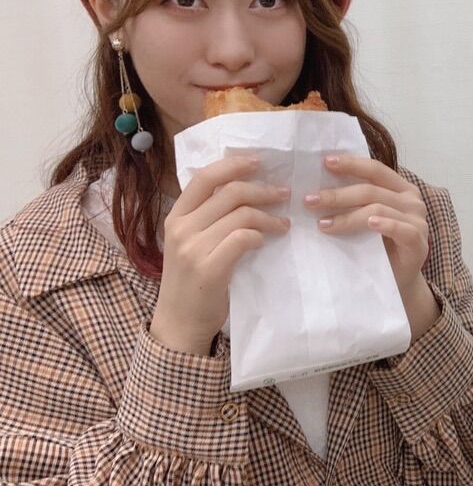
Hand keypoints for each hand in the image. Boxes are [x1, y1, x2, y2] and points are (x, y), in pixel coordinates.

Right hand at [152, 156, 290, 355]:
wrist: (178, 323)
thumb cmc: (191, 281)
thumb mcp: (190, 242)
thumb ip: (208, 218)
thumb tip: (244, 189)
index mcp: (176, 217)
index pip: (204, 177)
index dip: (234, 165)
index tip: (259, 162)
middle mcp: (181, 228)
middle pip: (230, 192)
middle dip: (263, 190)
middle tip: (284, 194)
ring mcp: (193, 248)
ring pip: (241, 214)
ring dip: (269, 216)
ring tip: (283, 223)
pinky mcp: (209, 268)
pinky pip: (243, 238)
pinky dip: (259, 235)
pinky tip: (265, 241)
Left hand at [303, 155, 438, 340]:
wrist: (397, 281)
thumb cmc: (379, 247)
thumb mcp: (366, 219)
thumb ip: (356, 202)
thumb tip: (318, 187)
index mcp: (401, 188)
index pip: (375, 169)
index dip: (351, 164)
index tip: (325, 163)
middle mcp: (412, 200)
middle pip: (371, 190)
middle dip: (337, 194)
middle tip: (310, 201)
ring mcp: (418, 220)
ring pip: (378, 208)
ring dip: (347, 215)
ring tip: (322, 224)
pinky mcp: (418, 241)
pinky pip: (400, 229)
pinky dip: (385, 224)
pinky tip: (369, 224)